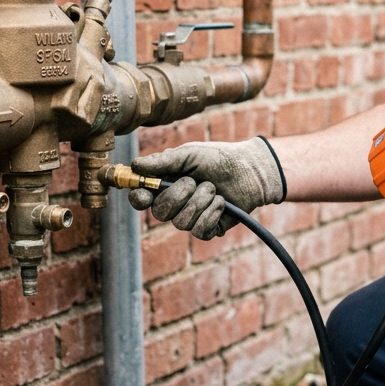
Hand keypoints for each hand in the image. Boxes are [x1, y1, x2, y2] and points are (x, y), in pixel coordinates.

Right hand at [128, 137, 285, 238]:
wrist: (249, 169)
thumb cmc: (217, 158)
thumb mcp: (188, 154)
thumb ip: (162, 161)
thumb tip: (135, 165)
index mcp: (165, 185)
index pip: (142, 199)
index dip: (139, 199)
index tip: (145, 194)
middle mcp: (175, 204)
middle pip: (160, 213)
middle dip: (178, 195)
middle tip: (194, 181)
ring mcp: (191, 218)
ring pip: (181, 222)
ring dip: (200, 201)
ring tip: (213, 189)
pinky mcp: (208, 229)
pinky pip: (199, 231)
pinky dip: (211, 214)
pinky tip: (221, 202)